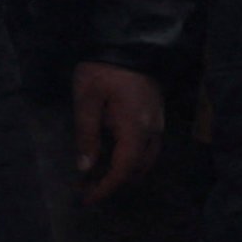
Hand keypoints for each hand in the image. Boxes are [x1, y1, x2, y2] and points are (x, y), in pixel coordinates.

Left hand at [70, 61, 167, 203]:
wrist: (128, 43)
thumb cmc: (103, 70)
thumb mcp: (86, 101)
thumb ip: (86, 136)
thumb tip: (85, 168)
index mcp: (135, 127)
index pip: (124, 169)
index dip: (106, 188)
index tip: (88, 199)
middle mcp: (152, 130)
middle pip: (137, 169)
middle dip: (111, 183)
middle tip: (84, 187)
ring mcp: (157, 124)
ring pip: (144, 161)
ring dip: (121, 172)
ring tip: (92, 175)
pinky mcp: (155, 117)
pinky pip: (146, 148)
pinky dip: (129, 159)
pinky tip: (108, 156)